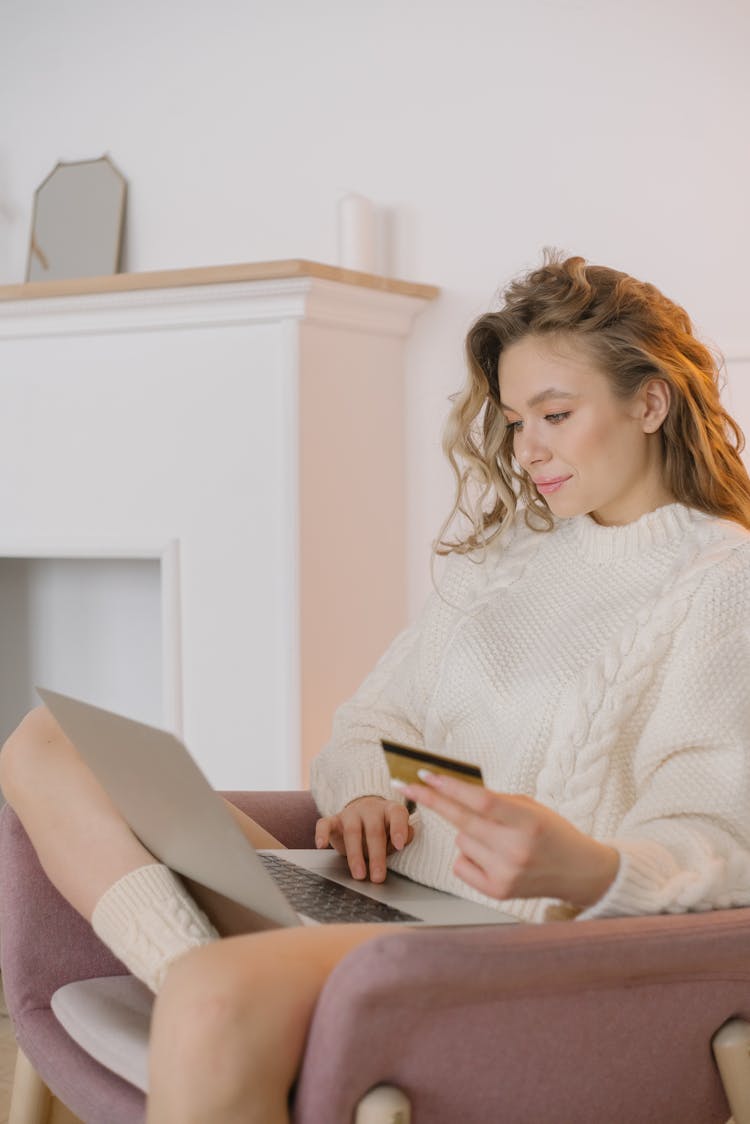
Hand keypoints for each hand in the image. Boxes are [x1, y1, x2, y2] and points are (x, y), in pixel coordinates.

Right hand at [315, 796, 413, 882]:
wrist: (362, 813)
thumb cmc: (384, 829)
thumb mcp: (396, 832)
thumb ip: (404, 836)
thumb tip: (404, 842)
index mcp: (390, 810)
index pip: (397, 815)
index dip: (399, 829)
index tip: (400, 845)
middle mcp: (370, 809)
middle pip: (374, 830)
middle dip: (376, 855)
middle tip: (378, 877)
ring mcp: (351, 813)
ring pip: (352, 831)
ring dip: (355, 855)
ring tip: (359, 874)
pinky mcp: (334, 820)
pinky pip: (324, 824)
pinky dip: (321, 833)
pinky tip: (321, 845)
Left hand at [393, 772, 618, 907]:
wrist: (578, 872)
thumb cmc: (552, 832)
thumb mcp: (531, 808)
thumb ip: (495, 800)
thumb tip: (452, 788)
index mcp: (528, 822)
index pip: (481, 801)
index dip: (451, 787)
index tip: (425, 775)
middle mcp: (516, 850)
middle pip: (461, 821)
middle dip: (430, 800)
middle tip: (404, 785)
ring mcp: (506, 874)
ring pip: (460, 841)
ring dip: (468, 834)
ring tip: (498, 839)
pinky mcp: (498, 892)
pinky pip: (460, 864)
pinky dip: (469, 856)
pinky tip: (492, 858)